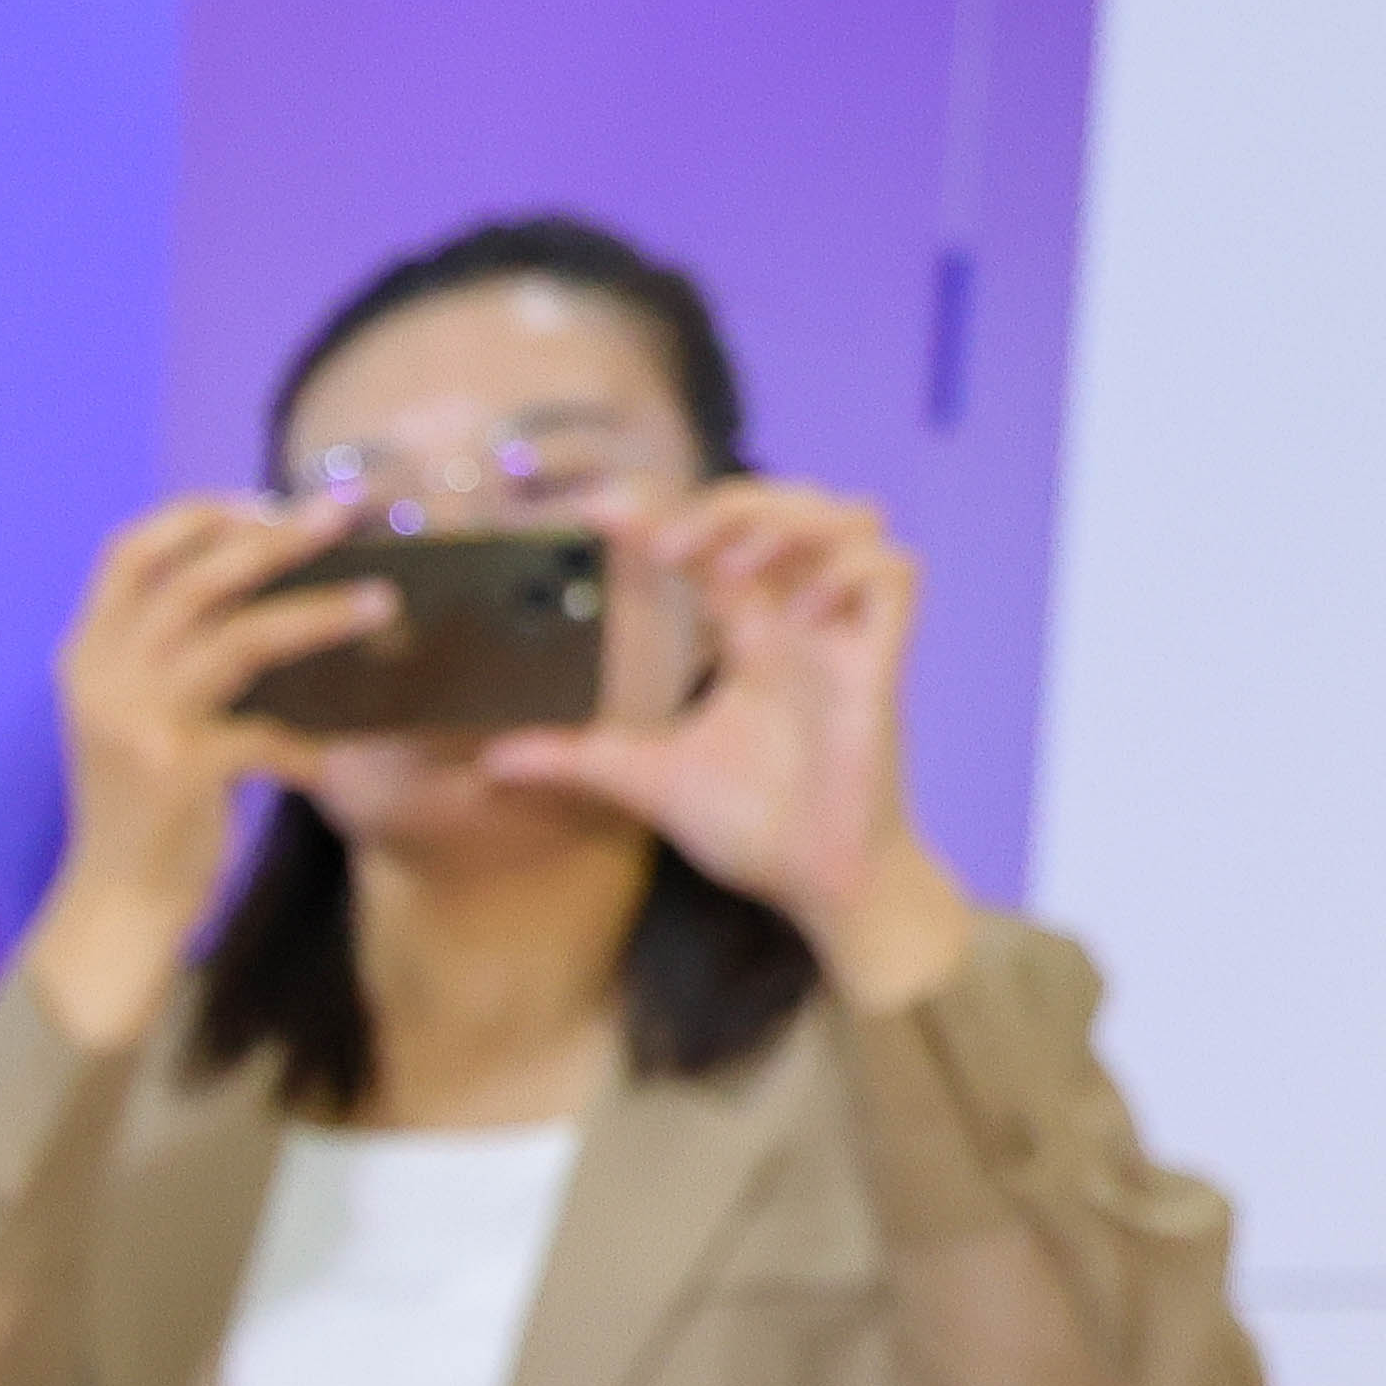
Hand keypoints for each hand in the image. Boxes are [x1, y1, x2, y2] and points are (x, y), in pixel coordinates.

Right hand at [15, 495, 391, 1051]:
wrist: (113, 907)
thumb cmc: (141, 809)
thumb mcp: (133, 717)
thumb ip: (171, 655)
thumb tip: (269, 593)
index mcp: (88, 654)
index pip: (129, 550)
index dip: (198, 515)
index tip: (264, 503)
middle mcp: (103, 678)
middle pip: (196, 578)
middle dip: (278, 537)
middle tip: (345, 514)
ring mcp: (137, 724)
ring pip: (239, 638)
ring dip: (318, 613)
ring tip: (382, 600)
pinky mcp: (177, 774)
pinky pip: (263, 734)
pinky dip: (307, 740)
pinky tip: (334, 753)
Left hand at [492, 480, 973, 1007]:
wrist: (818, 884)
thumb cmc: (752, 828)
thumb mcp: (643, 782)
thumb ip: (573, 761)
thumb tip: (489, 760)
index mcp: (746, 633)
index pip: (710, 542)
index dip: (661, 512)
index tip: (594, 512)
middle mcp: (796, 620)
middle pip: (787, 506)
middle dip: (733, 502)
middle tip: (671, 546)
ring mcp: (842, 635)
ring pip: (850, 518)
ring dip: (793, 521)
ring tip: (734, 567)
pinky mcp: (882, 662)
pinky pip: (896, 573)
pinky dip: (853, 568)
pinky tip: (805, 607)